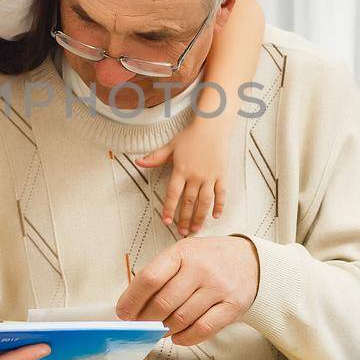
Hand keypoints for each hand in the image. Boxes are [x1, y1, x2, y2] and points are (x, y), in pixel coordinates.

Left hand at [114, 236, 258, 346]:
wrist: (250, 260)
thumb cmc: (208, 259)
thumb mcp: (183, 254)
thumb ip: (159, 275)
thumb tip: (131, 306)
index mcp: (182, 252)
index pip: (150, 278)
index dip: (132, 300)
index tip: (123, 313)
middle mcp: (201, 268)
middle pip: (163, 303)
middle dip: (146, 320)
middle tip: (141, 326)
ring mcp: (218, 288)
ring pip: (181, 319)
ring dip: (164, 330)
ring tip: (160, 329)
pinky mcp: (233, 306)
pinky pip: (203, 329)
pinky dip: (185, 338)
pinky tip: (178, 336)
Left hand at [134, 115, 234, 235]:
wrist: (213, 126)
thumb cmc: (191, 136)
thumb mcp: (171, 146)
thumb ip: (155, 157)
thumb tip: (138, 162)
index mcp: (181, 169)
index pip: (173, 194)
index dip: (169, 208)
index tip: (166, 221)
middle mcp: (195, 175)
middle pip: (188, 202)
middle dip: (184, 219)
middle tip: (182, 233)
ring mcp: (209, 176)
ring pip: (204, 202)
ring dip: (199, 217)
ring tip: (195, 229)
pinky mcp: (222, 175)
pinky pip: (221, 194)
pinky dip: (219, 206)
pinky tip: (216, 216)